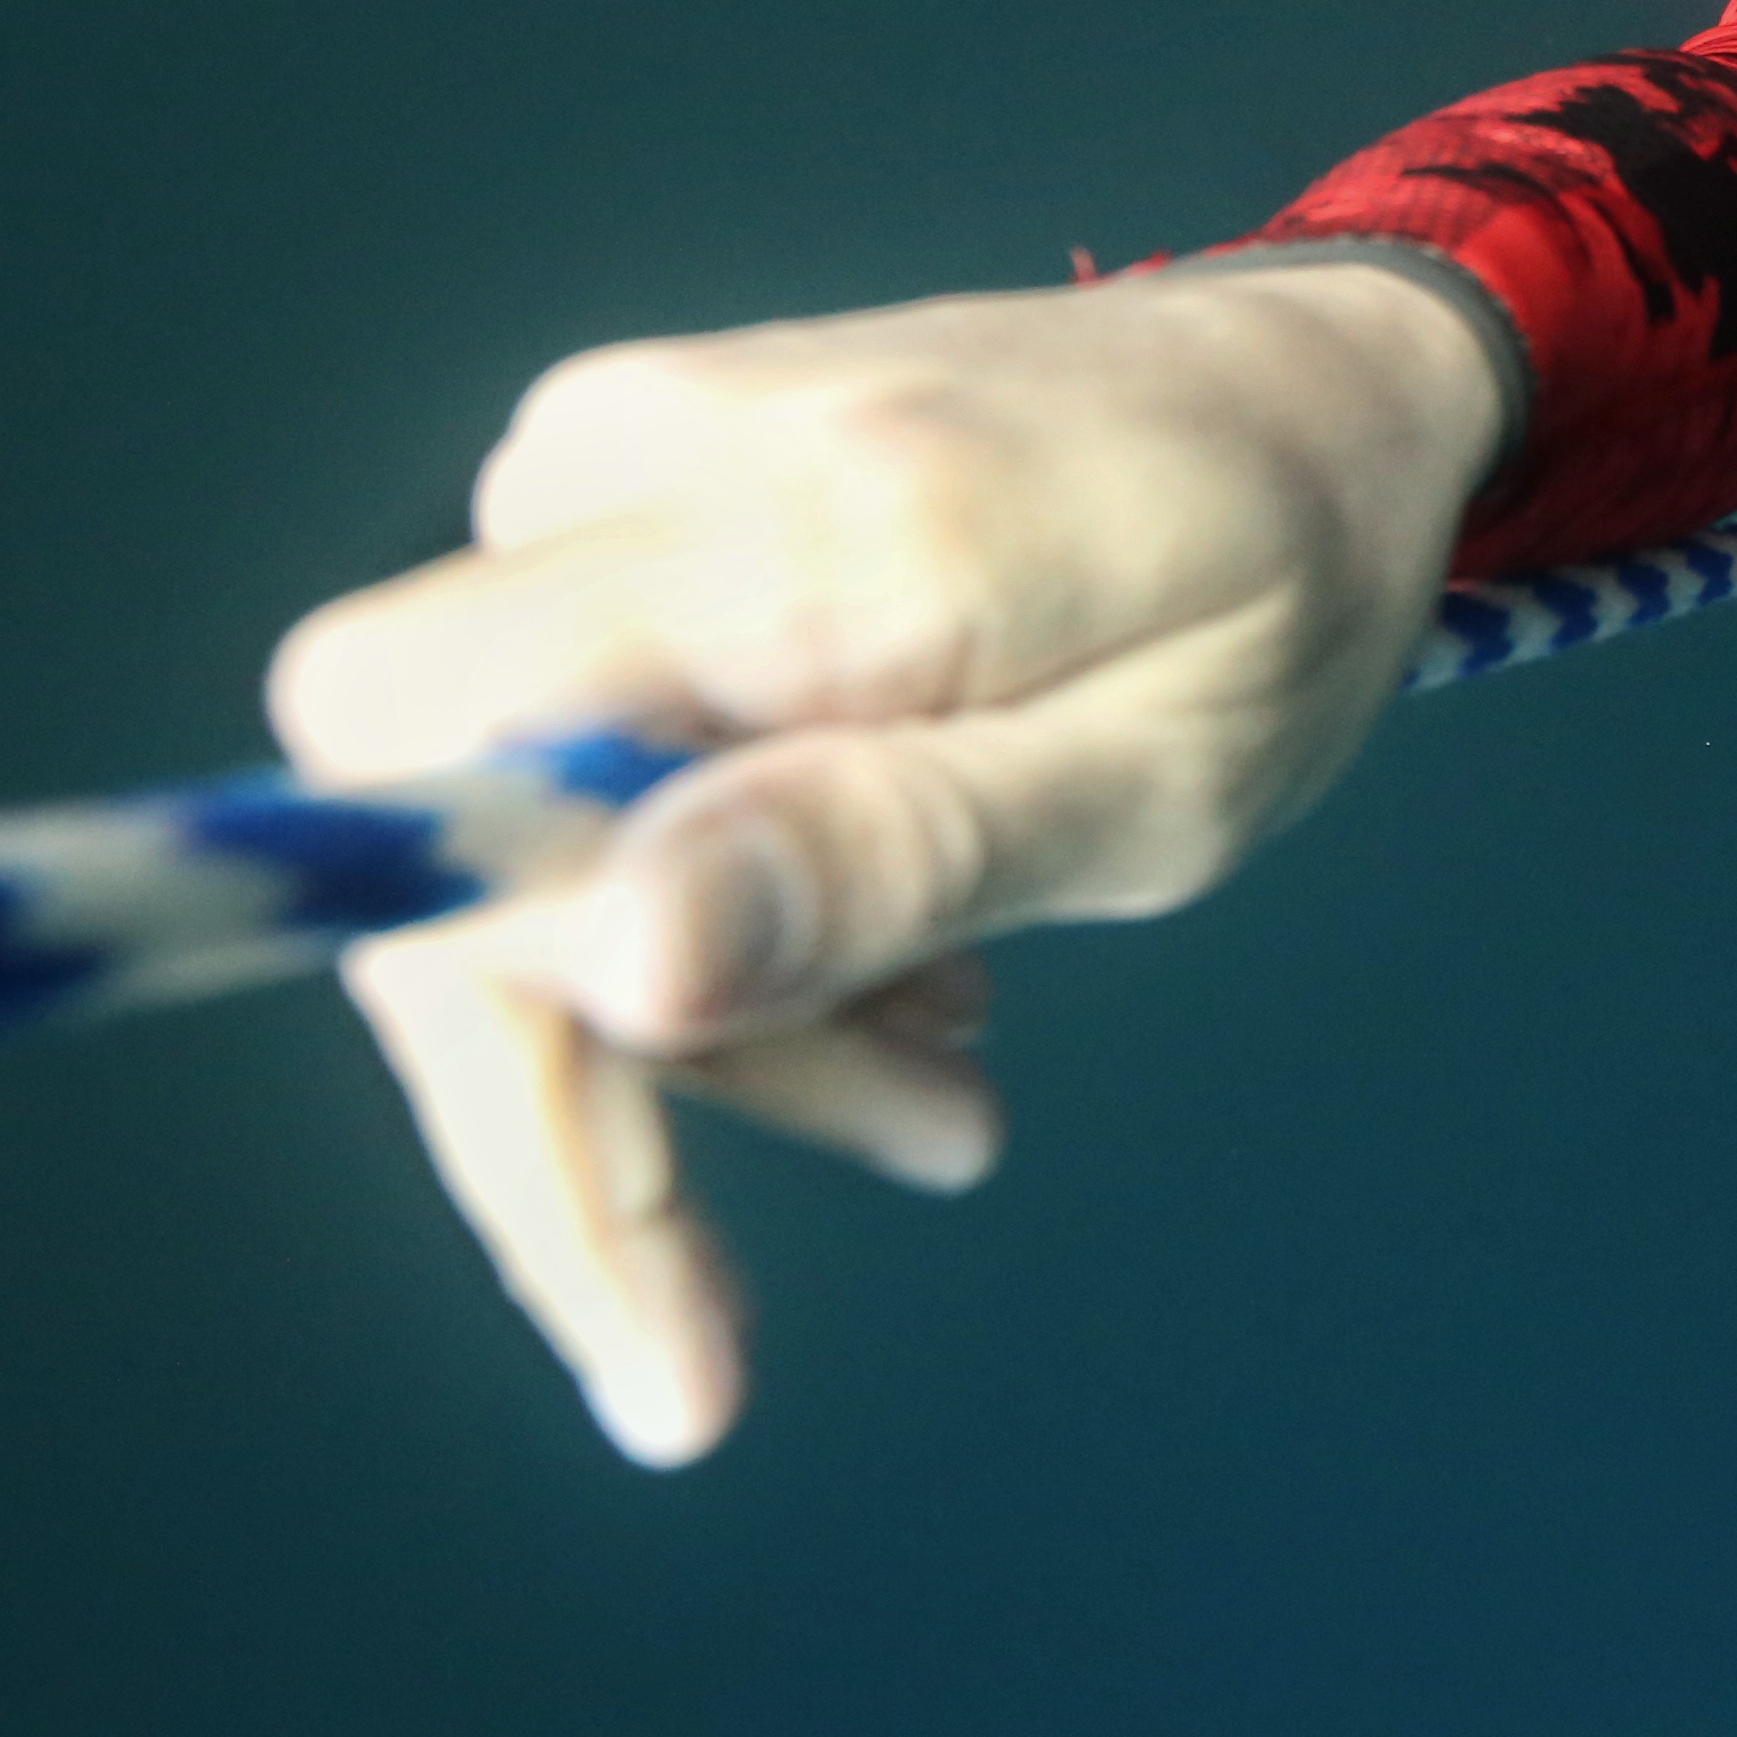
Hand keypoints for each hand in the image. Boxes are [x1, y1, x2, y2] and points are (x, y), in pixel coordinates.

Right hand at [268, 256, 1502, 1464]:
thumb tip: (614, 955)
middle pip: (458, 845)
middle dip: (598, 1112)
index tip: (614, 1229)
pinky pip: (609, 773)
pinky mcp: (647, 521)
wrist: (1320, 393)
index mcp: (806, 521)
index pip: (416, 744)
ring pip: (543, 844)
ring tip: (945, 1109)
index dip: (471, 997)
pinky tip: (911, 992)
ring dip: (719, 1029)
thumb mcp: (1155, 776)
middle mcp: (657, 460)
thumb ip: (884, 853)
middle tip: (717, 1342)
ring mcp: (631, 477)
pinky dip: (737, 919)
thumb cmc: (1282, 578)